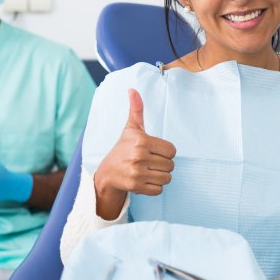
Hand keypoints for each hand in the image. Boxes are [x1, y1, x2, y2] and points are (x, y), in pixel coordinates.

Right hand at [94, 89, 175, 218]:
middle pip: (171, 165)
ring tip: (148, 171)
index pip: (172, 150)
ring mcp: (137, 173)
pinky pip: (159, 190)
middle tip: (149, 162)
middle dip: (163, 165)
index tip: (154, 151)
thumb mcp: (130, 129)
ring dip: (160, 177)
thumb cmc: (122, 149)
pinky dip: (154, 187)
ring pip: (167, 178)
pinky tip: (144, 181)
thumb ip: (136, 110)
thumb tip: (132, 90)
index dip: (165, 152)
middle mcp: (139, 156)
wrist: (107, 173)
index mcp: (142, 141)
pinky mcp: (136, 187)